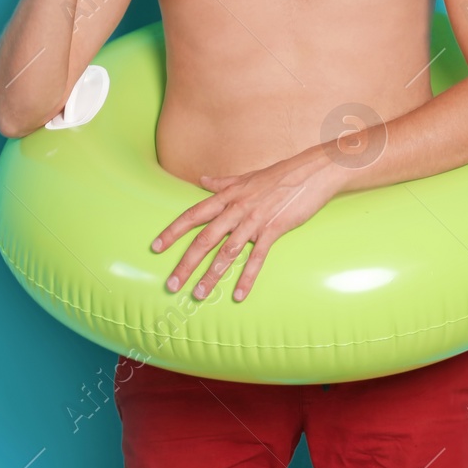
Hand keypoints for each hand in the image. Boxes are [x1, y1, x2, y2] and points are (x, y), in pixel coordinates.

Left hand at [149, 145, 347, 302]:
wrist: (311, 172)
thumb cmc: (278, 175)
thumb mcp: (245, 177)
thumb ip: (222, 183)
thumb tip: (203, 180)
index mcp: (227, 196)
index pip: (192, 215)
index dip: (173, 232)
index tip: (156, 247)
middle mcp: (236, 209)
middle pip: (204, 239)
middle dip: (186, 264)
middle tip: (171, 285)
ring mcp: (254, 220)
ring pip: (227, 252)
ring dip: (211, 276)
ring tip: (199, 295)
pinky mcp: (274, 230)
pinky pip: (257, 257)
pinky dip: (247, 277)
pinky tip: (239, 295)